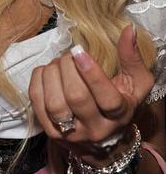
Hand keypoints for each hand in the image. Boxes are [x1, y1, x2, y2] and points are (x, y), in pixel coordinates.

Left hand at [28, 24, 154, 154]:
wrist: (104, 143)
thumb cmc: (120, 103)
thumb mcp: (135, 84)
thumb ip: (132, 58)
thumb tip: (129, 29)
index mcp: (119, 116)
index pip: (107, 99)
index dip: (91, 73)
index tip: (79, 51)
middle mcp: (95, 129)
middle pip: (76, 98)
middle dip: (68, 68)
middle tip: (69, 56)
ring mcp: (71, 134)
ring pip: (55, 104)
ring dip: (52, 75)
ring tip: (58, 63)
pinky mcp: (52, 132)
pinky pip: (37, 104)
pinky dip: (38, 81)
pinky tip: (46, 72)